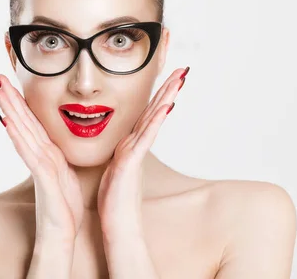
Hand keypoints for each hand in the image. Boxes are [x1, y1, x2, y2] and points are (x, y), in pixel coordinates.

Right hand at [0, 73, 83, 242]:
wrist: (61, 235)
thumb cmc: (63, 207)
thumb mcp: (65, 174)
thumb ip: (58, 157)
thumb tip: (56, 144)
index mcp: (46, 153)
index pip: (32, 122)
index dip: (22, 101)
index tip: (12, 81)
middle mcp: (39, 156)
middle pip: (22, 122)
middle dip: (10, 99)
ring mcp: (38, 166)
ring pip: (22, 133)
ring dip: (10, 111)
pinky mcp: (42, 179)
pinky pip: (30, 154)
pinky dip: (18, 137)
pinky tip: (9, 122)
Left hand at [97, 67, 188, 241]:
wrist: (119, 228)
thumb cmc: (114, 201)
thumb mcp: (113, 168)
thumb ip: (120, 153)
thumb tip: (122, 143)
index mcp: (131, 144)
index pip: (146, 112)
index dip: (157, 93)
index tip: (166, 74)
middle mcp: (137, 145)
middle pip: (155, 110)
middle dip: (168, 88)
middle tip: (183, 68)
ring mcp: (136, 153)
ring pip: (154, 119)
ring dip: (167, 97)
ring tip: (180, 78)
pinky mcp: (131, 163)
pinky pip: (145, 138)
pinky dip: (155, 121)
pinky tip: (165, 106)